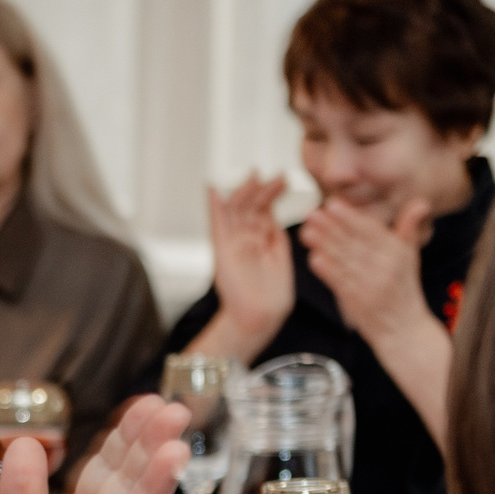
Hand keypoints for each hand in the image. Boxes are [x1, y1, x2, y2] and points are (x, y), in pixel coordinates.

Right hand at [206, 173, 293, 342]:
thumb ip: (277, 240)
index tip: (282, 180)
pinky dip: (214, 207)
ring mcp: (232, 245)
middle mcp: (245, 241)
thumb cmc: (271, 300)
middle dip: (262, 189)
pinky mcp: (222, 251)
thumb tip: (275, 219)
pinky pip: (216, 225)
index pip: (263, 213)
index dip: (271, 195)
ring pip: (236, 211)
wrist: (258, 318)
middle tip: (275, 175)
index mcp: (261, 244)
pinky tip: (212, 190)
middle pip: (251, 208)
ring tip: (255, 175)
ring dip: (245, 192)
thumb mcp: (281, 261)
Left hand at [300, 196, 429, 341]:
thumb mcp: (411, 257)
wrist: (404, 329)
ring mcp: (371, 285)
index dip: (350, 217)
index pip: (371, 230)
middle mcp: (386, 267)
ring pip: (344, 261)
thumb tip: (420, 201)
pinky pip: (341, 283)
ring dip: (324, 245)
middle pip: (354, 243)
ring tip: (306, 231)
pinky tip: (313, 258)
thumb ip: (409, 229)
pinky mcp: (358, 302)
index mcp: (398, 253)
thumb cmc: (404, 289)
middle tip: (312, 213)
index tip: (332, 203)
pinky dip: (327, 271)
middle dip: (331, 227)